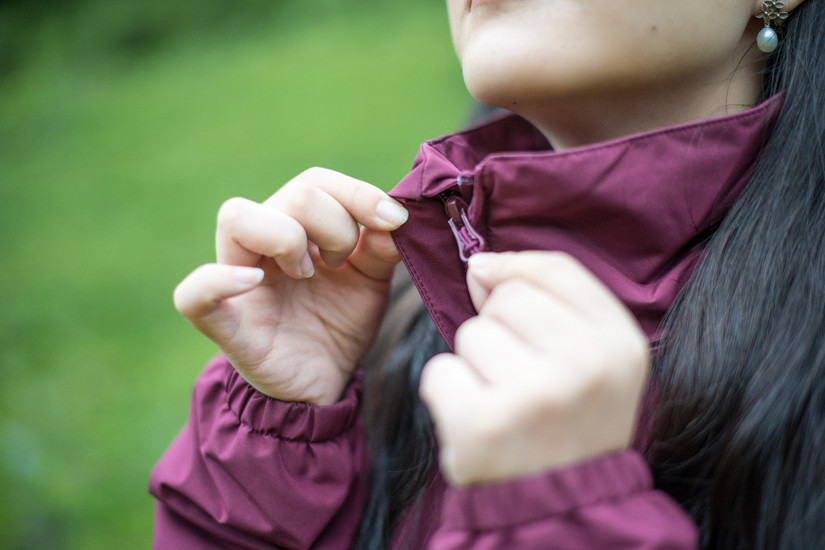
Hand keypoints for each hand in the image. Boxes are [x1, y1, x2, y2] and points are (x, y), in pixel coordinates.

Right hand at [173, 168, 407, 404]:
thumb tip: (395, 216)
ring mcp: (236, 279)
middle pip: (293, 194)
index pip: (316, 182)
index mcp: (295, 227)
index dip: (357, 194)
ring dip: (288, 238)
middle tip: (341, 263)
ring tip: (308, 275)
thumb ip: (381, 247)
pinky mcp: (224, 325)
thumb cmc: (338, 323)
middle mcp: (261, 244)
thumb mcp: (370, 281)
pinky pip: (194, 295)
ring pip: (237, 218)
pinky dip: (219, 281)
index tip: (394, 221)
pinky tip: (254, 282)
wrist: (324, 383)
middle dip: (336, 225)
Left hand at [419, 251, 648, 484]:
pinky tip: (477, 422)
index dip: (515, 271)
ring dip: (474, 366)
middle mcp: (584, 366)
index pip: (554, 268)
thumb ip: (549, 299)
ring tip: (503, 404)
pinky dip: (448, 395)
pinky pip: (439, 372)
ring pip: (469, 335)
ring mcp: (533, 395)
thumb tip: (480, 264)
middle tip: (519, 377)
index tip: (499, 290)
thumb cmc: (570, 423)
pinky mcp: (483, 424)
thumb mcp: (594, 358)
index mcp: (619, 344)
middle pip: (505, 299)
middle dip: (498, 330)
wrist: (561, 508)